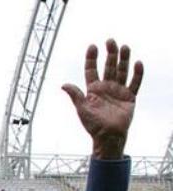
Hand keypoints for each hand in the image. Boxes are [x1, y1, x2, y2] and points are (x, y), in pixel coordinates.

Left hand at [62, 39, 143, 158]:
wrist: (108, 137)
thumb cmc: (93, 125)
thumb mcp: (82, 109)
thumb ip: (75, 95)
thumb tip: (63, 84)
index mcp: (93, 89)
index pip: (91, 70)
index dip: (91, 59)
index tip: (92, 46)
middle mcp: (106, 87)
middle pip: (108, 67)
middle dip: (110, 54)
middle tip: (110, 41)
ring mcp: (118, 91)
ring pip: (122, 71)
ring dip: (123, 59)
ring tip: (124, 46)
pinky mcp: (129, 97)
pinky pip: (135, 83)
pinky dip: (137, 74)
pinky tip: (138, 63)